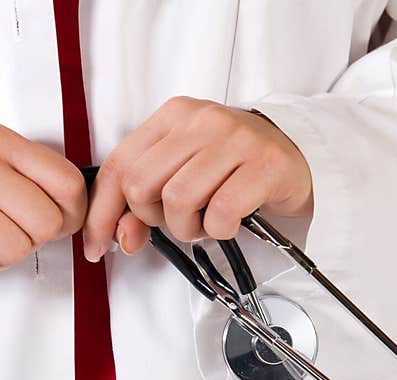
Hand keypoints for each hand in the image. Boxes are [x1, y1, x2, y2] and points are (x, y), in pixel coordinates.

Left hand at [83, 96, 312, 260]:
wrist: (298, 158)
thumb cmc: (233, 169)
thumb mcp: (182, 175)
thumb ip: (144, 203)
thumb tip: (117, 238)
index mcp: (172, 116)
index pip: (117, 166)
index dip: (102, 214)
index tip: (97, 246)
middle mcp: (200, 120)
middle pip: (141, 184)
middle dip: (152, 218)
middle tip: (176, 222)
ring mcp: (235, 139)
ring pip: (177, 200)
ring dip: (187, 228)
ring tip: (205, 222)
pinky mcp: (264, 164)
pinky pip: (220, 213)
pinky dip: (219, 231)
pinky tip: (228, 222)